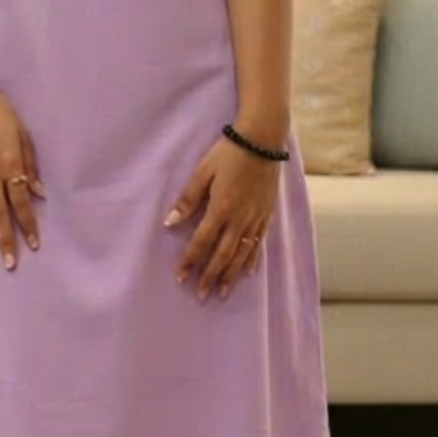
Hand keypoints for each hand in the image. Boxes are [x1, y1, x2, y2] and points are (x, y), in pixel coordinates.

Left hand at [164, 136, 280, 300]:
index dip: (190, 261)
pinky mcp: (267, 214)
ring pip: (242, 254)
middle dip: (209, 276)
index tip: (180, 277)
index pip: (201, 242)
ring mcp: (255, 218)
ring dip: (230, 275)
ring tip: (222, 292)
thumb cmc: (228, 153)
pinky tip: (248, 272)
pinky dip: (252, 259)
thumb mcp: (203, 172)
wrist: (262, 141)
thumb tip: (170, 222)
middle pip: (222, 255)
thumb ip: (188, 199)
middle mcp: (239, 219)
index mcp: (220, 209)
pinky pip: (259, 243)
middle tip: (200, 294)